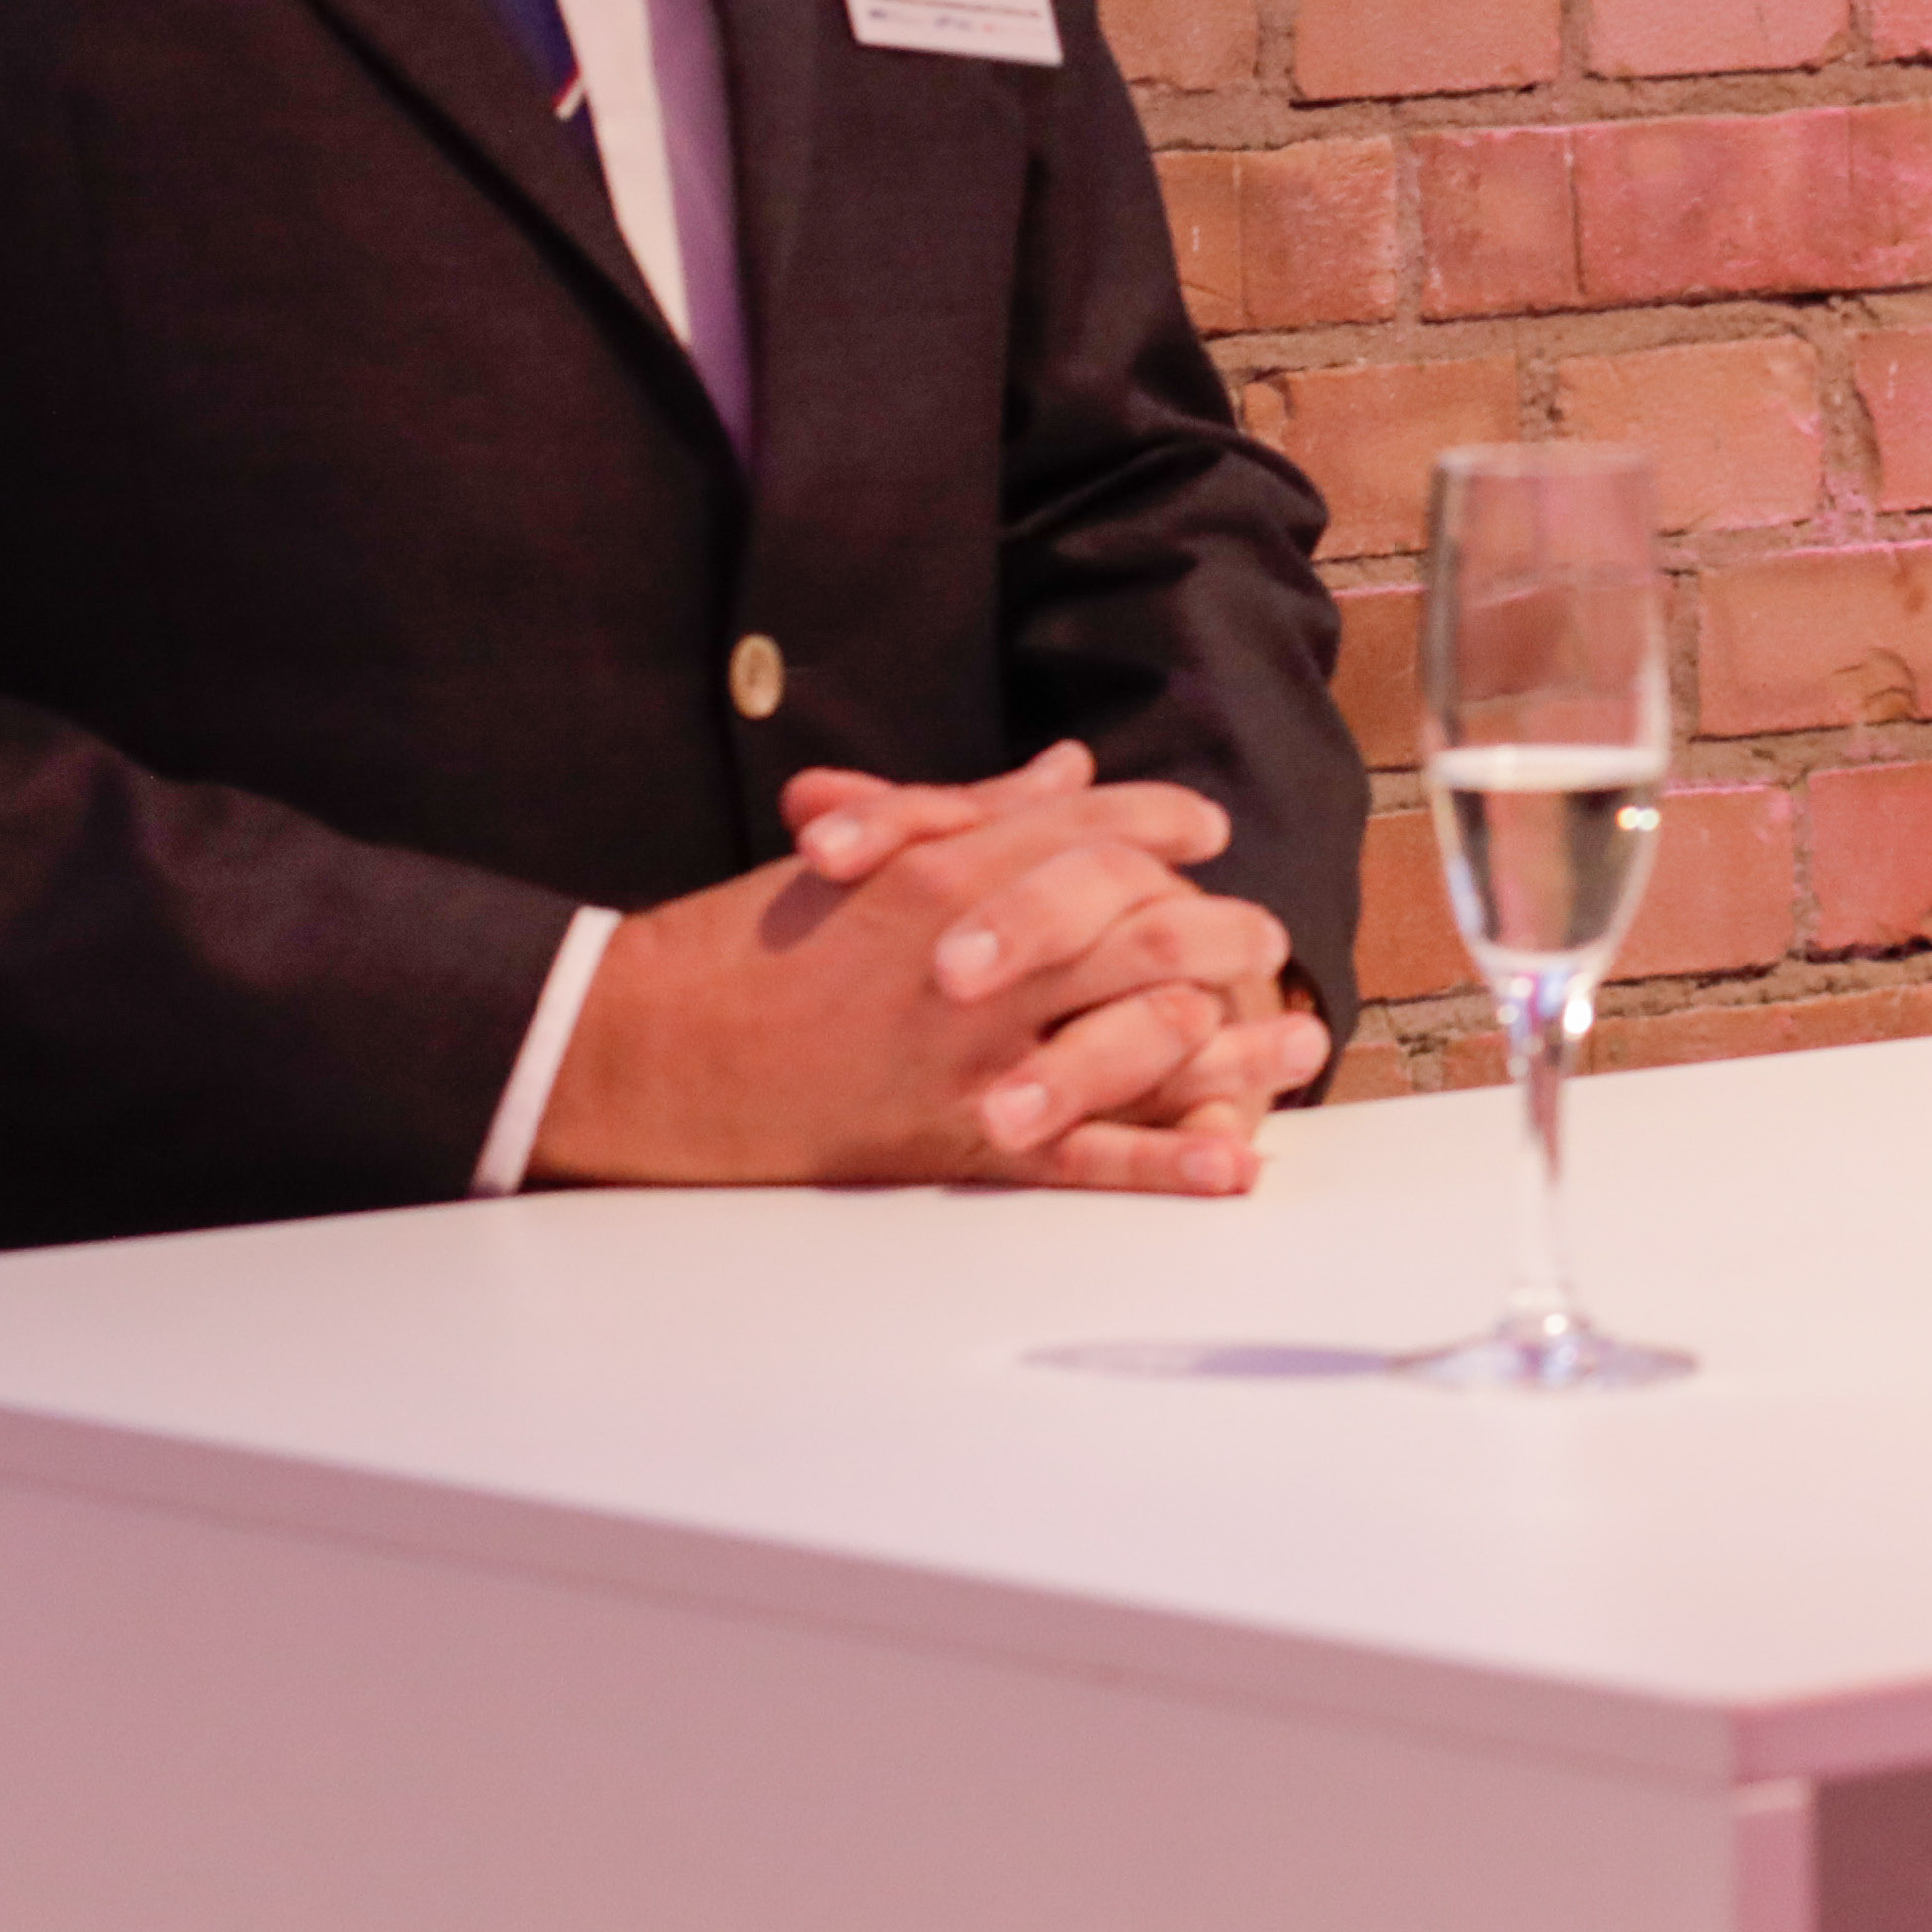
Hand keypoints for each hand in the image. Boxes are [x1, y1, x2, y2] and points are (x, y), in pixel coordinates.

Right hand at [538, 740, 1320, 1194]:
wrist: (637, 1051)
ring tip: (1294, 1037)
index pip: (1095, 830)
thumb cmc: (737, 950)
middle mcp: (976, 953)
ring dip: (1235, 1035)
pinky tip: (1235, 1159)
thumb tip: (1071, 771)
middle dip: (1224, 924)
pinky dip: (1169, 1158)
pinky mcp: (957, 1138)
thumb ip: (974, 810)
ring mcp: (973, 1051)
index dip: (1165, 821)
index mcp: (947, 871)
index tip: (1206, 824)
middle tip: (1267, 931)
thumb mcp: (858, 855)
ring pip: (1142, 1028)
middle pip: (1147, 923)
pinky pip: (1088, 1154)